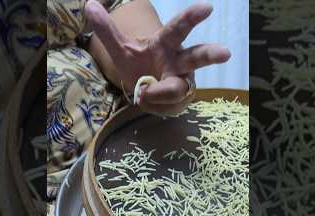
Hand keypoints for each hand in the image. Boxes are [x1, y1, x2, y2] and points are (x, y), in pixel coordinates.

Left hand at [85, 0, 229, 114]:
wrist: (143, 87)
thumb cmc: (137, 63)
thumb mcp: (119, 47)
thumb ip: (107, 29)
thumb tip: (89, 5)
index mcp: (166, 43)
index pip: (179, 28)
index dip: (192, 18)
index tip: (207, 8)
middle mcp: (180, 61)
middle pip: (198, 56)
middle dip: (211, 54)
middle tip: (225, 53)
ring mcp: (183, 82)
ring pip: (179, 89)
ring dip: (162, 93)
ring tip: (143, 93)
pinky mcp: (181, 100)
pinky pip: (167, 105)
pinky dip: (152, 104)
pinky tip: (146, 99)